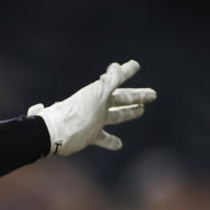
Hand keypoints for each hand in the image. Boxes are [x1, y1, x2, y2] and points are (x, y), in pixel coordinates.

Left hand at [28, 60, 156, 155]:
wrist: (56, 132)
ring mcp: (94, 121)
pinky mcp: (90, 136)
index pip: (117, 80)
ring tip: (141, 111)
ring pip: (115, 116)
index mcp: (99, 93)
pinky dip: (111, 141)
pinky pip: (103, 138)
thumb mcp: (96, 93)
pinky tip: (119, 145)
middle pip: (121, 99)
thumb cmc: (77, 112)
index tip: (135, 64)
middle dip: (137, 97)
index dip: (126, 72)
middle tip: (153, 94)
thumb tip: (118, 66)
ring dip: (128, 113)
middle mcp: (98, 106)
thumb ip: (110, 80)